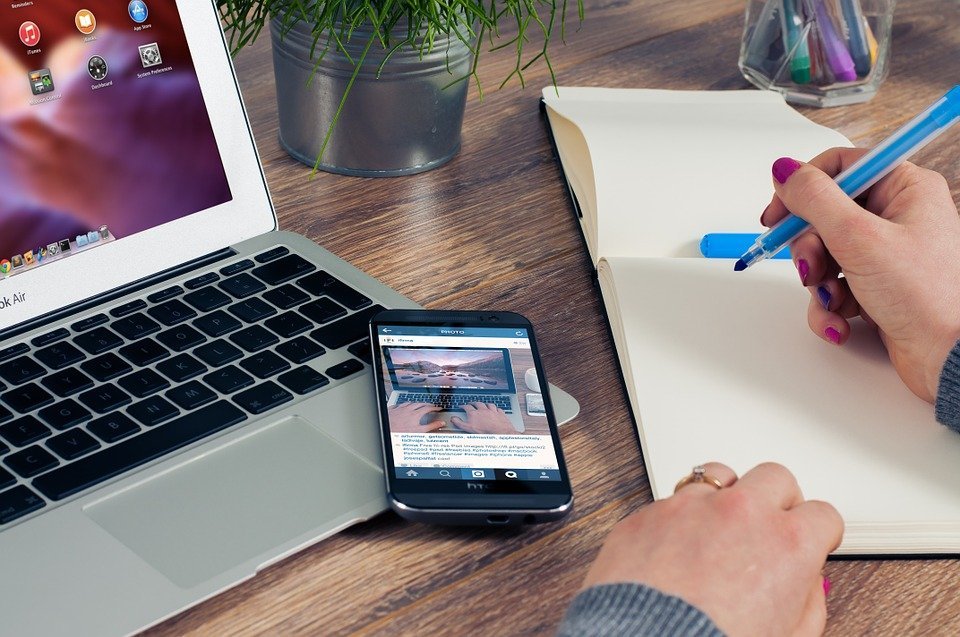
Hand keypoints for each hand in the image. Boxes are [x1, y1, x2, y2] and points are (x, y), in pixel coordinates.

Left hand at [388, 403, 444, 432]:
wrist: (387, 431)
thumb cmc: (401, 432)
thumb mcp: (420, 431)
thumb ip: (431, 426)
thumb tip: (441, 423)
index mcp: (415, 414)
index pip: (428, 408)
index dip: (434, 408)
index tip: (438, 408)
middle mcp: (407, 409)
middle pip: (419, 403)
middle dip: (426, 404)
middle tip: (430, 405)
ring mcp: (399, 409)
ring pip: (408, 403)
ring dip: (414, 403)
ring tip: (417, 405)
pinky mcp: (392, 411)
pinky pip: (398, 405)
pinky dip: (402, 405)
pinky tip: (401, 406)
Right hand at [450, 402, 516, 433]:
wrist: (499, 431)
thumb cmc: (484, 431)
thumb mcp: (468, 428)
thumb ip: (459, 423)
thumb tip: (453, 418)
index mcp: (474, 413)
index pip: (467, 407)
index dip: (463, 406)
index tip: (461, 406)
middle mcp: (483, 410)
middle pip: (477, 404)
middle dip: (474, 403)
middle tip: (471, 403)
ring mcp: (492, 411)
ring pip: (488, 404)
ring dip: (485, 404)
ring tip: (484, 404)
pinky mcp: (500, 414)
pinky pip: (498, 409)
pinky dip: (496, 408)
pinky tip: (496, 409)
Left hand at [583, 462, 842, 635]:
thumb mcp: (789, 636)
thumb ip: (807, 601)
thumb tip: (804, 583)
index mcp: (787, 543)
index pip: (823, 515)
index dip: (819, 532)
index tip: (811, 539)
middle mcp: (741, 513)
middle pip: (775, 477)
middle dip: (777, 501)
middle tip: (768, 528)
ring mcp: (691, 506)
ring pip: (719, 475)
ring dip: (725, 497)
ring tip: (718, 528)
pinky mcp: (649, 512)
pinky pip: (672, 500)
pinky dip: (680, 518)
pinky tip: (676, 546)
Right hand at [762, 149, 959, 401]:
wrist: (951, 357)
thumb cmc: (928, 297)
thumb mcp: (859, 238)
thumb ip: (814, 199)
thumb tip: (785, 170)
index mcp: (904, 188)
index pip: (838, 168)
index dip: (801, 189)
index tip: (778, 214)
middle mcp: (896, 216)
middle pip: (823, 215)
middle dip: (809, 249)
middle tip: (811, 267)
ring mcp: (886, 254)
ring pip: (823, 254)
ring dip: (818, 283)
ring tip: (833, 299)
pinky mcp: (876, 286)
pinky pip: (833, 286)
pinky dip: (829, 305)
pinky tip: (841, 319)